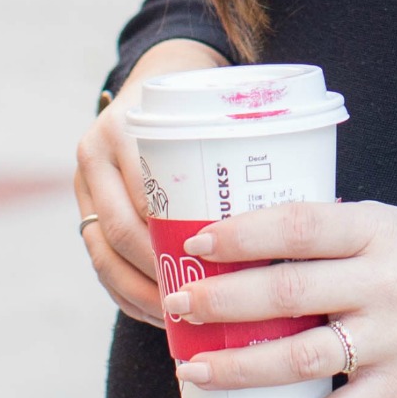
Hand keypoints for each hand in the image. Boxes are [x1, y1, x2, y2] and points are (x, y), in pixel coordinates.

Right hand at [74, 40, 224, 324]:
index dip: (177, 242)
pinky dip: (128, 294)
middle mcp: (95, 154)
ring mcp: (83, 181)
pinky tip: (159, 316)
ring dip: (141, 294)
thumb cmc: (204, 105)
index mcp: (127, 130)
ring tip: (180, 320)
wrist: (160, 77)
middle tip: (201, 303)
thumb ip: (243, 152)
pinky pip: (99, 262)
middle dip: (160, 275)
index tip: (217, 271)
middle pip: (123, 232)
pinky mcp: (82, 206)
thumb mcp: (219, 115)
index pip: (148, 199)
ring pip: (104, 254)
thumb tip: (314, 211)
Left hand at [162, 201, 396, 397]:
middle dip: (223, 301)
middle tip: (177, 306)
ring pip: (302, 358)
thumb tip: (251, 234)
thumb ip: (335, 229)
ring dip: (239, 368)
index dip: (245, 234)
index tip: (198, 242)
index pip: (301, 225)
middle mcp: (385, 282)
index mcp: (380, 229)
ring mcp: (393, 339)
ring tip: (192, 369)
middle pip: (289, 292)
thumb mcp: (396, 220)